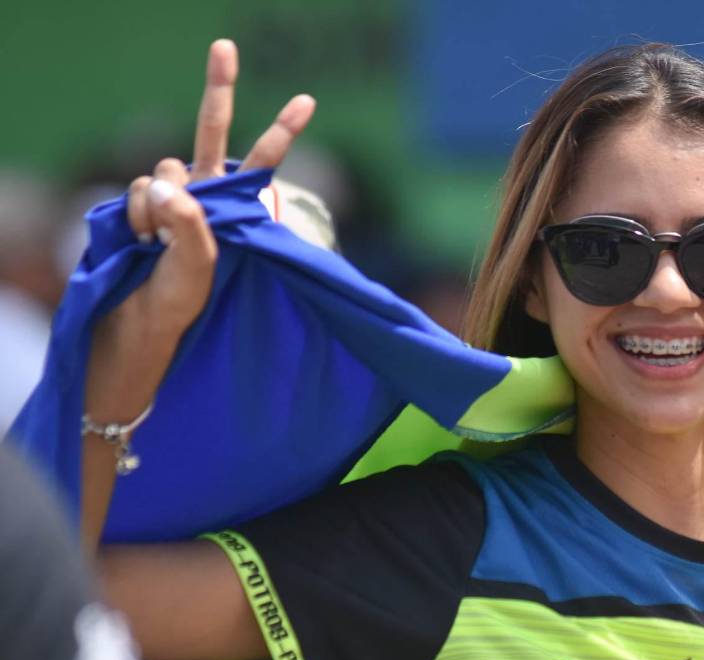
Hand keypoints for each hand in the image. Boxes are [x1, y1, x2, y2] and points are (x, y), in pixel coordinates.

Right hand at [88, 39, 315, 419]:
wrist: (142, 317)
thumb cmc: (184, 298)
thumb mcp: (202, 266)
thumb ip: (191, 223)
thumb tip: (167, 183)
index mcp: (233, 206)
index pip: (260, 162)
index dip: (281, 131)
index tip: (308, 101)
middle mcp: (204, 191)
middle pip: (210, 130)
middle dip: (219, 86)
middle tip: (226, 45)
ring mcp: (171, 192)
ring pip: (165, 171)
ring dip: (163, 210)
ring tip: (163, 249)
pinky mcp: (142, 198)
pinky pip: (142, 189)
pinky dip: (143, 216)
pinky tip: (144, 242)